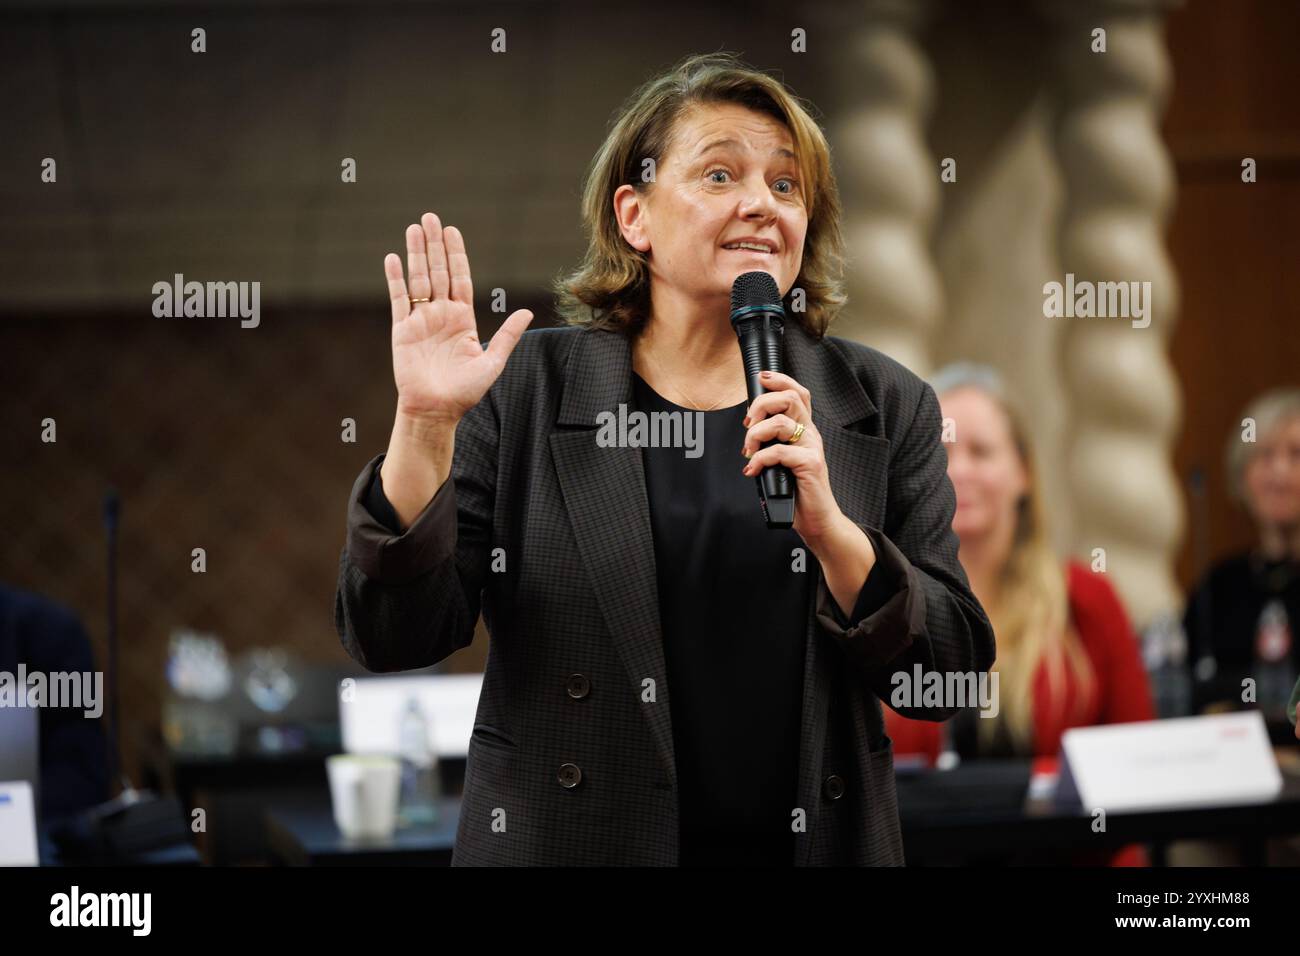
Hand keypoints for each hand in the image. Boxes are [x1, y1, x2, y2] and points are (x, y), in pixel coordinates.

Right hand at [385, 212, 533, 427]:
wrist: (436, 410)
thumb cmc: (465, 391)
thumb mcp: (492, 361)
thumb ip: (507, 335)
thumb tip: (527, 311)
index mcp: (462, 319)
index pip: (460, 278)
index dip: (456, 255)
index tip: (452, 231)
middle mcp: (441, 315)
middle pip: (437, 272)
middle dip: (434, 245)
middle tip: (430, 217)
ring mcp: (421, 321)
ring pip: (417, 280)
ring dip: (415, 254)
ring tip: (413, 228)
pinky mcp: (402, 330)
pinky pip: (398, 300)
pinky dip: (395, 279)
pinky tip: (393, 258)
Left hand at [739, 369, 844, 545]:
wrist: (817, 519)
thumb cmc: (797, 491)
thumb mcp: (781, 460)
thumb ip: (771, 442)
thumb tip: (749, 429)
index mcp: (804, 429)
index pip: (797, 393)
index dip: (780, 380)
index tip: (761, 378)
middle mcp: (810, 434)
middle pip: (789, 398)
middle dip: (761, 405)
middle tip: (748, 425)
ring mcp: (812, 447)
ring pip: (780, 422)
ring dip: (755, 435)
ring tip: (748, 452)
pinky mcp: (810, 463)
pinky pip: (778, 451)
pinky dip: (759, 459)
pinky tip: (752, 471)